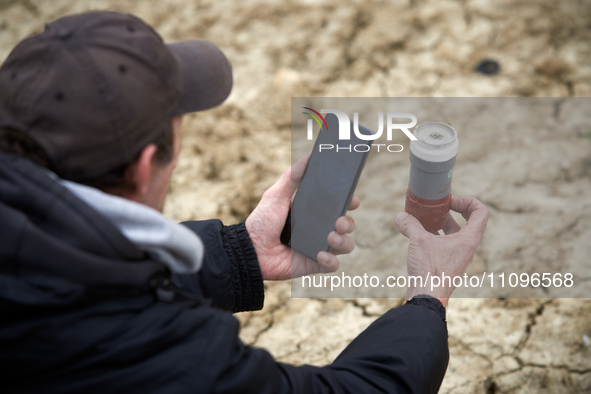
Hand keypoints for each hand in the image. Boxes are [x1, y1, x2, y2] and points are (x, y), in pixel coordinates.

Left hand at [245, 155, 359, 280]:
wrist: (249, 249)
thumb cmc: (261, 222)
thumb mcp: (276, 194)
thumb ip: (292, 176)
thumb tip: (308, 156)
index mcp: (313, 213)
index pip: (339, 206)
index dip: (349, 202)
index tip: (352, 199)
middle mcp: (319, 230)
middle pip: (347, 225)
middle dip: (348, 222)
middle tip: (338, 221)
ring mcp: (318, 247)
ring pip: (345, 245)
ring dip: (343, 241)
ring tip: (330, 237)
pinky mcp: (314, 264)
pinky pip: (333, 265)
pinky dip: (331, 260)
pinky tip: (320, 254)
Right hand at [395, 196, 489, 306]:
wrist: (427, 298)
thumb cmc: (430, 271)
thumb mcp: (419, 241)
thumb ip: (410, 225)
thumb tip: (401, 216)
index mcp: (469, 240)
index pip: (481, 212)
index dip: (468, 201)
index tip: (449, 202)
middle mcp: (467, 248)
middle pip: (468, 222)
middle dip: (452, 211)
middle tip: (437, 208)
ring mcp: (458, 257)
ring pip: (455, 234)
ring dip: (442, 224)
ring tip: (425, 219)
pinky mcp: (447, 265)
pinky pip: (445, 245)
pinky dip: (435, 236)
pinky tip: (418, 236)